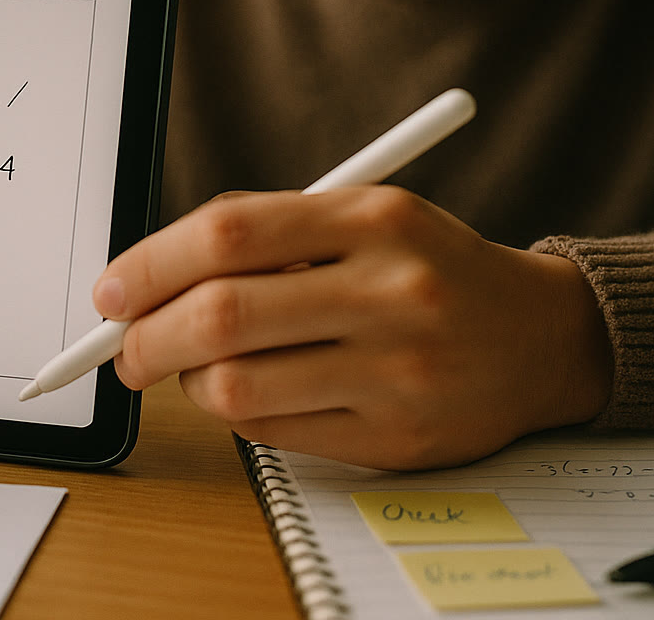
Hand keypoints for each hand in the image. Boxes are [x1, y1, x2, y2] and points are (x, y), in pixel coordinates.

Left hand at [94, 186, 612, 469]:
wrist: (541, 337)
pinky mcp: (395, 436)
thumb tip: (146, 273)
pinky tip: (247, 392)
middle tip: (123, 346)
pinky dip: (235, 414)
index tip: (111, 290)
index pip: (229, 232)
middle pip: (221, 315)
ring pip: (236, 385)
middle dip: (144, 336)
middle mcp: (389, 291)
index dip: (150, 263)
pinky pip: (272, 432)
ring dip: (186, 381)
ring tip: (191, 368)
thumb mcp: (367, 217)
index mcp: (375, 218)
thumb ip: (268, 232)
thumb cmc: (429, 269)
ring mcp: (395, 370)